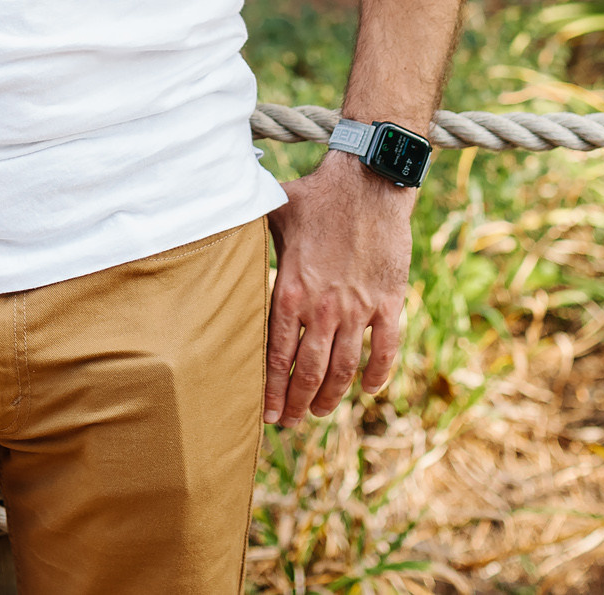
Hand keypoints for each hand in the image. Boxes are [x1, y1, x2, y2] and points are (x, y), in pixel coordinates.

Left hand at [262, 152, 417, 427]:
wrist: (369, 180)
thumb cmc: (316, 194)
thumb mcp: (273, 213)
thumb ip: (249, 234)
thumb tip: (215, 229)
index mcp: (290, 290)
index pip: (276, 353)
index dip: (270, 388)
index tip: (265, 412)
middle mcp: (323, 307)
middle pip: (308, 371)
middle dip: (296, 403)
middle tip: (288, 422)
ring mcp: (358, 307)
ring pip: (344, 368)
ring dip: (331, 397)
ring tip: (320, 413)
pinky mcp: (388, 300)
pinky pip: (385, 348)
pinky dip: (377, 374)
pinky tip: (369, 388)